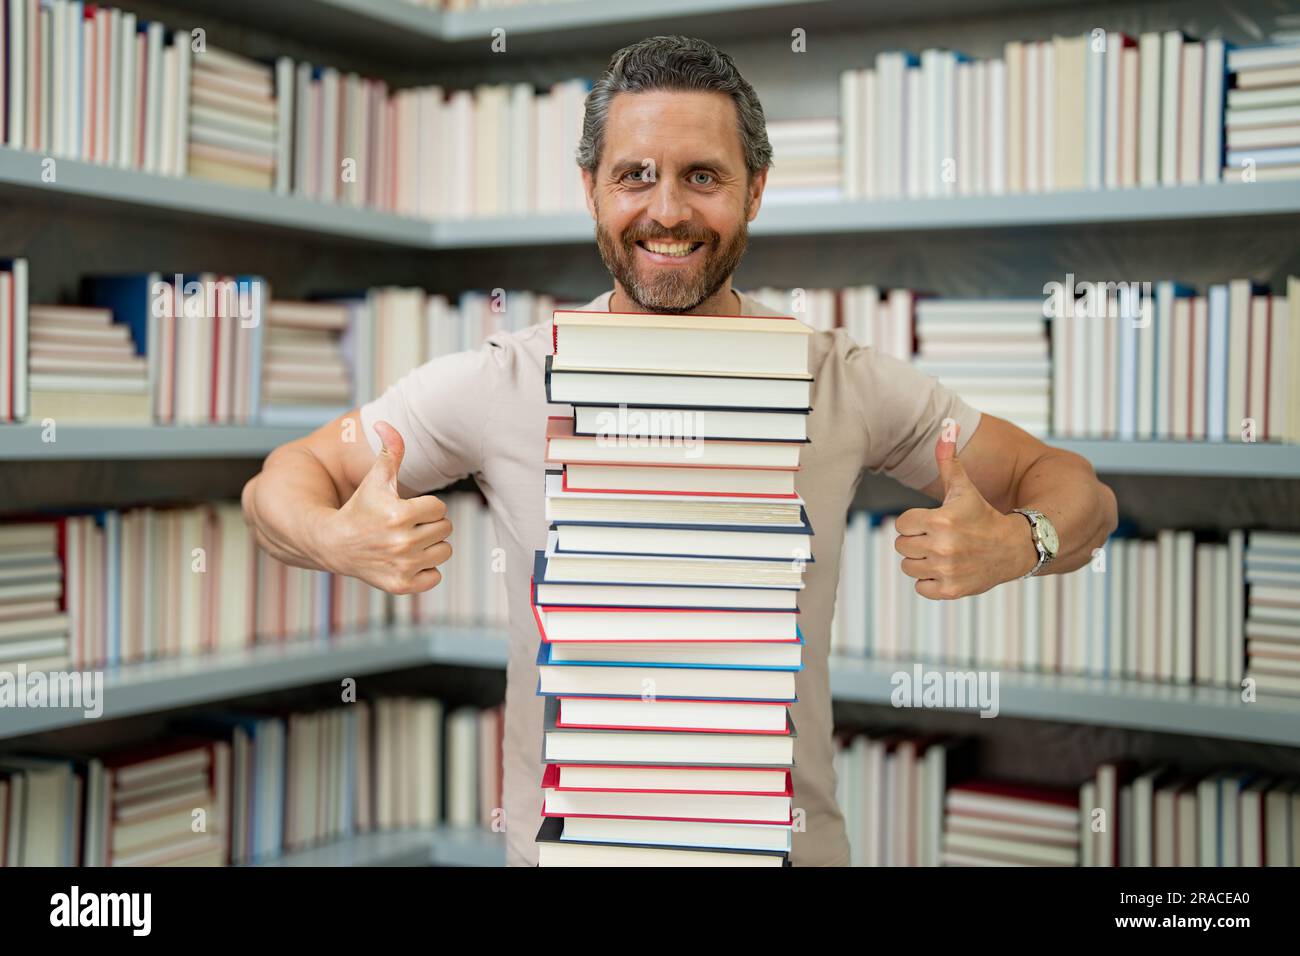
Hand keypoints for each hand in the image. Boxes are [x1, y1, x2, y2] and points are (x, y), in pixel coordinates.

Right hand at [316, 421, 451, 593]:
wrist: (334, 544)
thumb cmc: (359, 508)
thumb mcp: (375, 479)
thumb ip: (390, 452)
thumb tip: (386, 424)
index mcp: (400, 514)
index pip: (439, 508)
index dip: (424, 507)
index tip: (404, 510)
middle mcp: (403, 542)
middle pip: (444, 529)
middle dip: (427, 525)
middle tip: (403, 527)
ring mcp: (403, 566)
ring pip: (444, 551)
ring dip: (429, 546)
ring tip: (405, 542)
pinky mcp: (402, 585)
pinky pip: (436, 576)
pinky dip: (425, 570)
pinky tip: (405, 560)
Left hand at [894, 431, 1037, 599]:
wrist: (1014, 548)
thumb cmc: (983, 514)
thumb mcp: (964, 487)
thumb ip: (948, 459)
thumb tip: (947, 426)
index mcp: (940, 520)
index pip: (901, 523)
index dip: (916, 522)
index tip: (935, 522)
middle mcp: (942, 547)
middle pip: (901, 546)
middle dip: (917, 541)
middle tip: (940, 538)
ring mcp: (946, 570)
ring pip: (908, 567)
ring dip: (922, 561)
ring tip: (945, 553)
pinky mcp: (950, 590)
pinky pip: (920, 587)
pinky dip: (930, 581)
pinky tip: (948, 569)